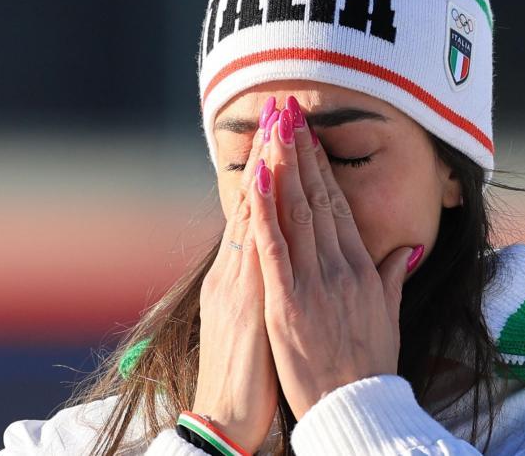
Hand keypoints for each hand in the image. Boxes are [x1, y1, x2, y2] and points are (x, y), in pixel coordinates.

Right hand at [191, 97, 280, 452]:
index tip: (292, 132)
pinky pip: (251, 253)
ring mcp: (237, 284)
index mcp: (247, 274)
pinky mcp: (242, 303)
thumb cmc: (252, 375)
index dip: (280, 171)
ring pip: (254, 215)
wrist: (227, 418)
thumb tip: (297, 264)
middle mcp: (237, 270)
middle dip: (273, 153)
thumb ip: (282, 287)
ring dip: (268, 168)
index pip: (267, 212)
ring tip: (278, 125)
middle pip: (259, 201)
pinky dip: (257, 216)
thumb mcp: (268, 321)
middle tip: (284, 106)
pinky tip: (262, 183)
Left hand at [249, 96, 422, 418]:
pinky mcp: (286, 302)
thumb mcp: (389, 314)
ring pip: (295, 213)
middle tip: (288, 113)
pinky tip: (255, 179)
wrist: (356, 407)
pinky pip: (272, 248)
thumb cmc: (370, 364)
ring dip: (282, 167)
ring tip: (273, 128)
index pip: (339, 206)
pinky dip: (263, 211)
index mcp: (361, 268)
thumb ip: (394, 275)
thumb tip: (409, 247)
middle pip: (317, 199)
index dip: (322, 168)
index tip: (310, 137)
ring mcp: (313, 282)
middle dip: (302, 152)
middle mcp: (339, 267)